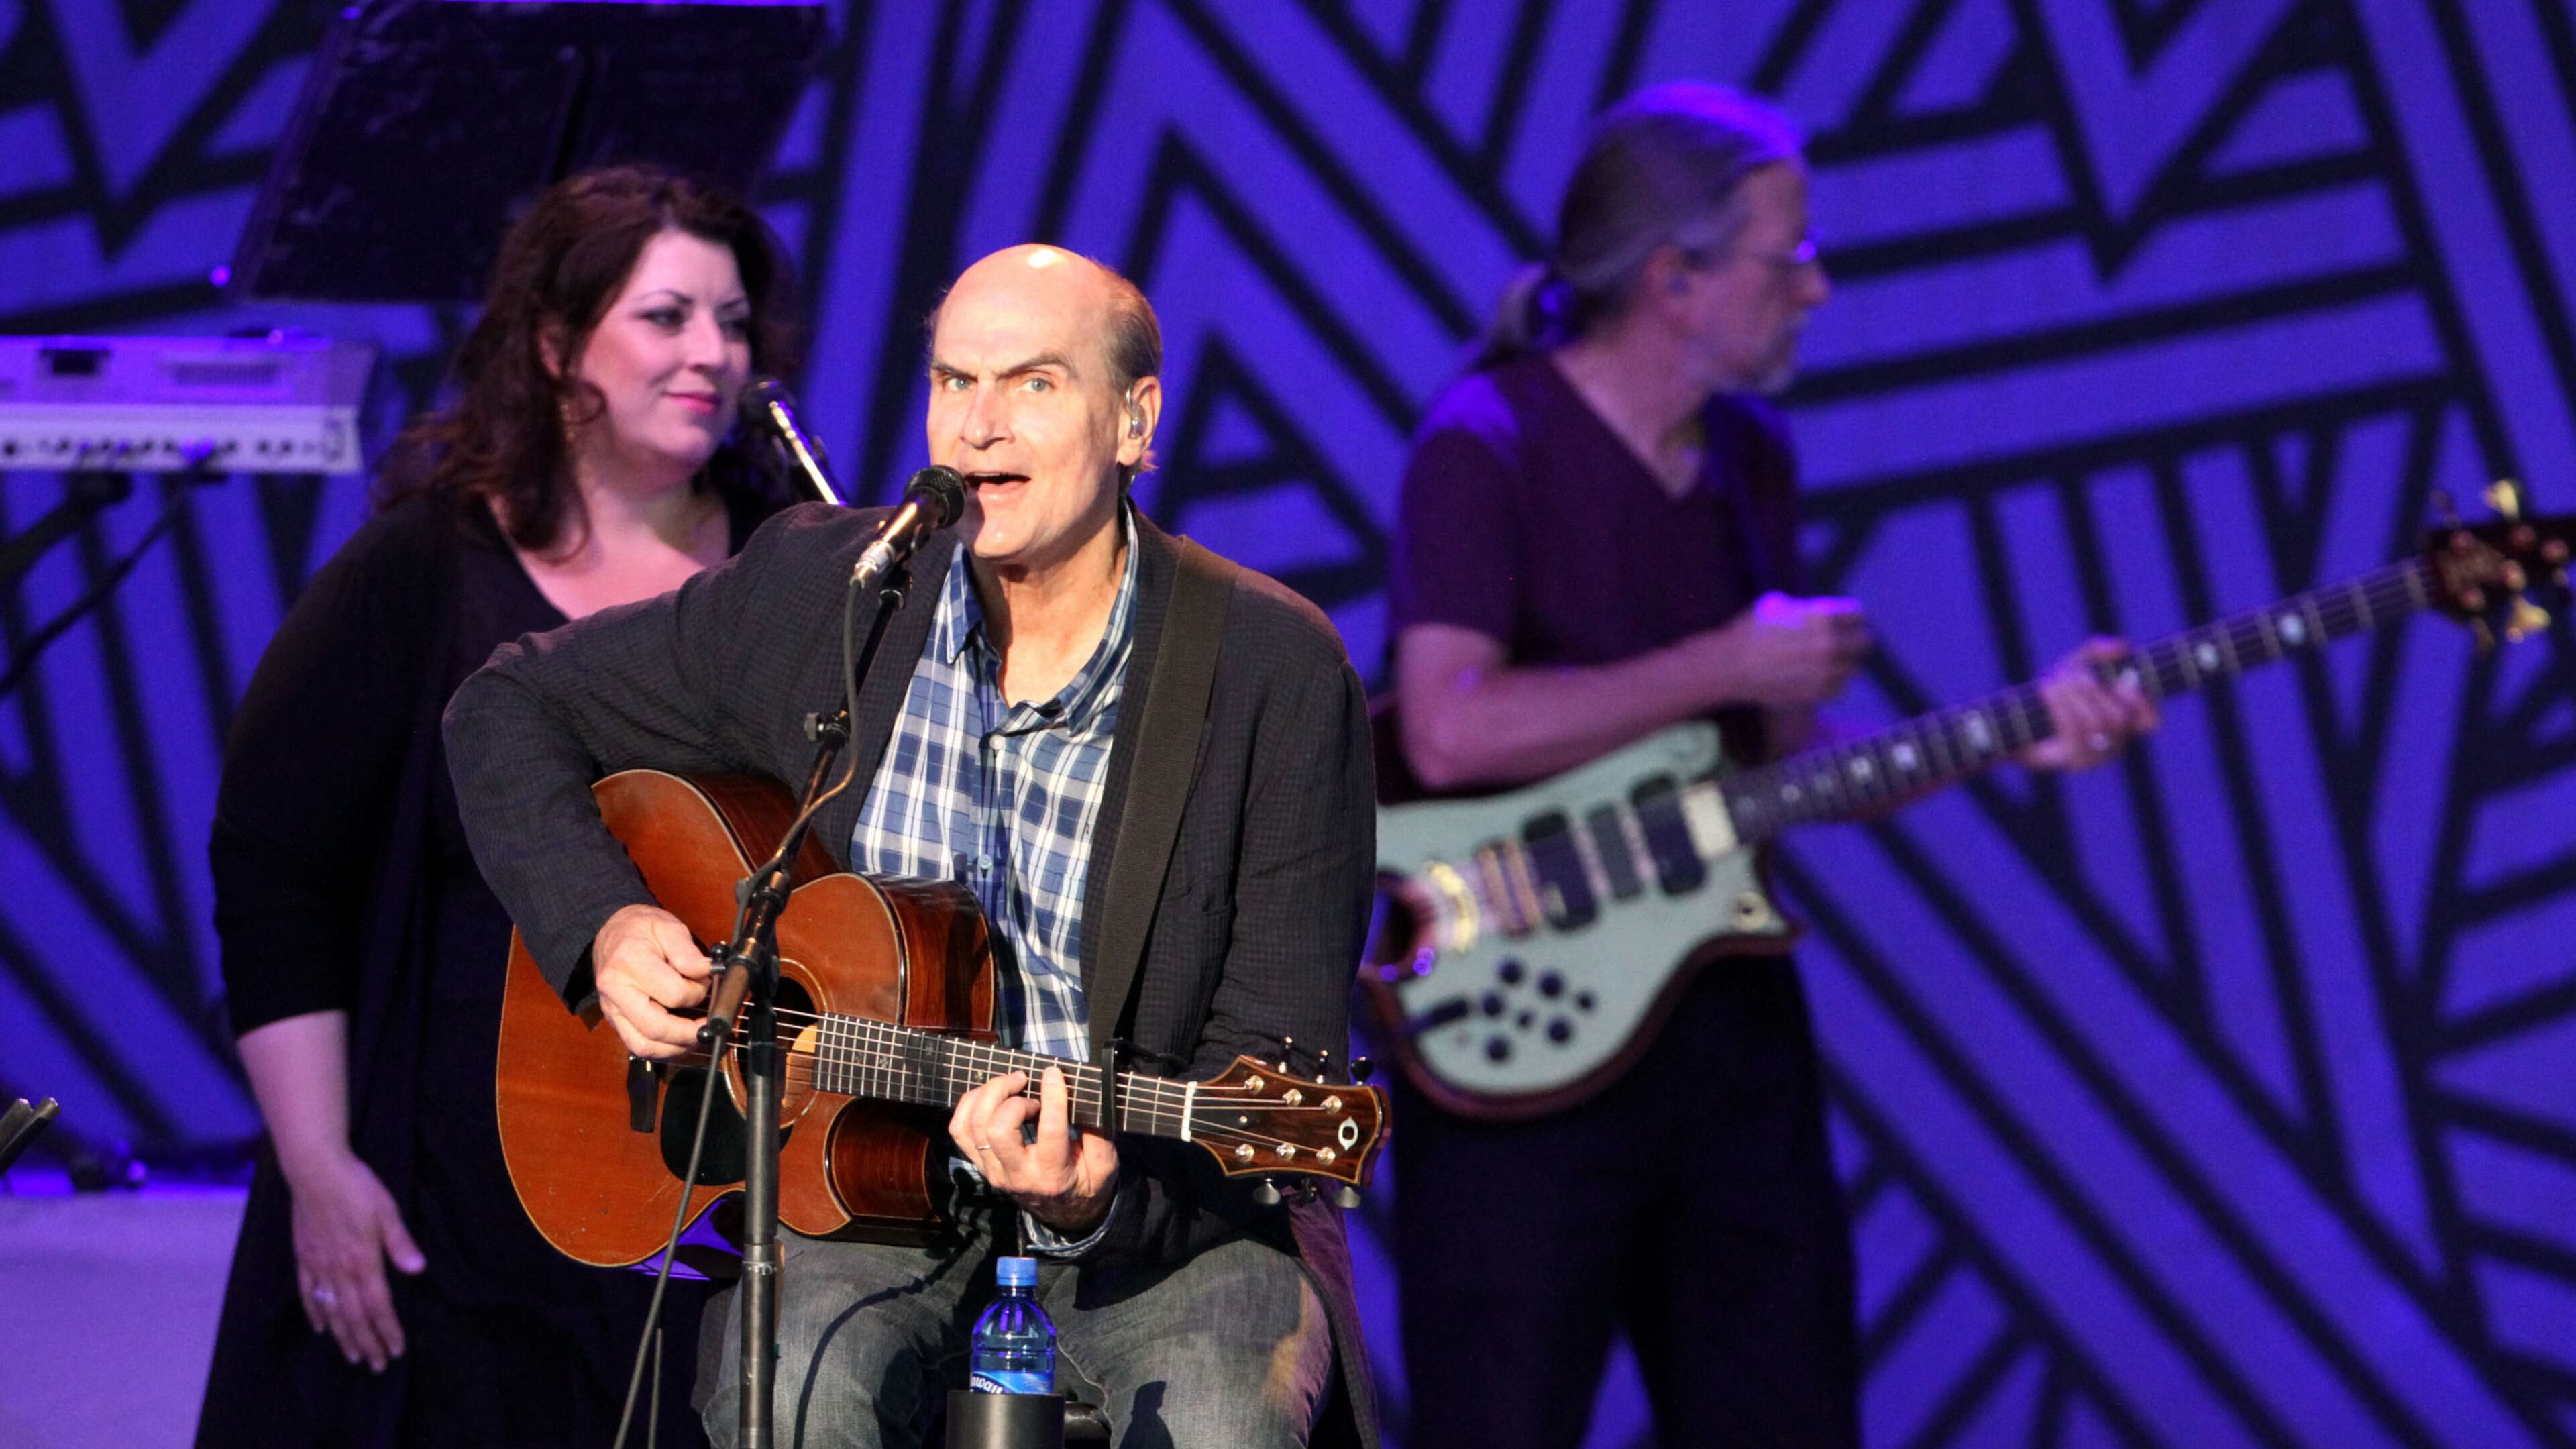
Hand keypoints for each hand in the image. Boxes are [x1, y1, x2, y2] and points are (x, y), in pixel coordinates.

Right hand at [286, 1150, 423, 1371]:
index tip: (395, 1351)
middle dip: (366, 1343)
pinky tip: (320, 1327)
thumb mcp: (387, 1210)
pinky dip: (314, 1312)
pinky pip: (307, 1292)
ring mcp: (318, 1264)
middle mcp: (339, 1269)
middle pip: (354, 1315)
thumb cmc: (357, 1187)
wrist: (315, 1169)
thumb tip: (418, 1269)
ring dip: (343, 1335)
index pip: (378, 1305)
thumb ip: (400, 1242)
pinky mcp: (303, 1256)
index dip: (387, 1330)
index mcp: (363, 1259)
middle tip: (375, 1366)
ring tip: (352, 1356)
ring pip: (331, 1310)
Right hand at [592, 904, 711, 1059]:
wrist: (611, 932)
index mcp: (629, 963)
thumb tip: (708, 973)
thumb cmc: (640, 928)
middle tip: (708, 1028)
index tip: (706, 984)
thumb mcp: (668, 927)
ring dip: (675, 1048)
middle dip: (688, 1034)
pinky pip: (636, 1045)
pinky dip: (661, 1049)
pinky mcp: (614, 1019)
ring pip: (643, 1045)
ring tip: (696, 1037)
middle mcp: (615, 990)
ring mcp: (612, 1009)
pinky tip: (679, 1040)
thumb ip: (688, 952)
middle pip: (654, 1029)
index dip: (697, 993)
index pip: (673, 994)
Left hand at [949, 1065, 1118, 1236]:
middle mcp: (1017, 1174)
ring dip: (988, 1095)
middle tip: (1026, 1081)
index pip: (1049, 1130)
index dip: (1052, 1097)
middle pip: (998, 1130)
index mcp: (1053, 1173)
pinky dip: (969, 1105)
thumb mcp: (1105, 1166)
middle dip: (1009, 1096)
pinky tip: (989, 1094)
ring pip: (974, 1127)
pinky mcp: (982, 1164)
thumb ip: (1100, 1135)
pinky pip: (960, 1130)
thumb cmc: (1086, 1183)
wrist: (1063, 1214)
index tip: (1053, 1073)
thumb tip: (1092, 1100)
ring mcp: (994, 1170)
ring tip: (1010, 1083)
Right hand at [1705, 592, 1871, 709]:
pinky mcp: (1818, 693)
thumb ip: (1805, 608)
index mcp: (1821, 616)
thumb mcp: (1776, 603)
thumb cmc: (1749, 630)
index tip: (1846, 621)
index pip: (1858, 615)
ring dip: (1844, 663)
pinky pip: (1840, 688)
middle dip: (1855, 640)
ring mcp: (1825, 671)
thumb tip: (1818, 613)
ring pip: (1853, 667)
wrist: (1730, 666)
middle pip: (1864, 642)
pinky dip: (1833, 683)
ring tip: (1829, 662)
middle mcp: (1829, 644)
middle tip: (1847, 642)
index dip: (1851, 617)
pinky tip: (1819, 677)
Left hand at [2020, 637, 2160, 771]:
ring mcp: (2099, 756)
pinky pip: (2075, 733)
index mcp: (2126, 719)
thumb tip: (2122, 647)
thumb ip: (2098, 651)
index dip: (2144, 704)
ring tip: (2055, 681)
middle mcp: (2117, 740)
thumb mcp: (2075, 664)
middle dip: (2095, 691)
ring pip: (2097, 723)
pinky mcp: (2077, 762)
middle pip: (2119, 717)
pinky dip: (2061, 706)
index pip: (2151, 721)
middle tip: (2075, 675)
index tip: (2126, 683)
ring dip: (2074, 696)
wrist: (2019, 721)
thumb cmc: (2055, 691)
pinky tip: (2048, 690)